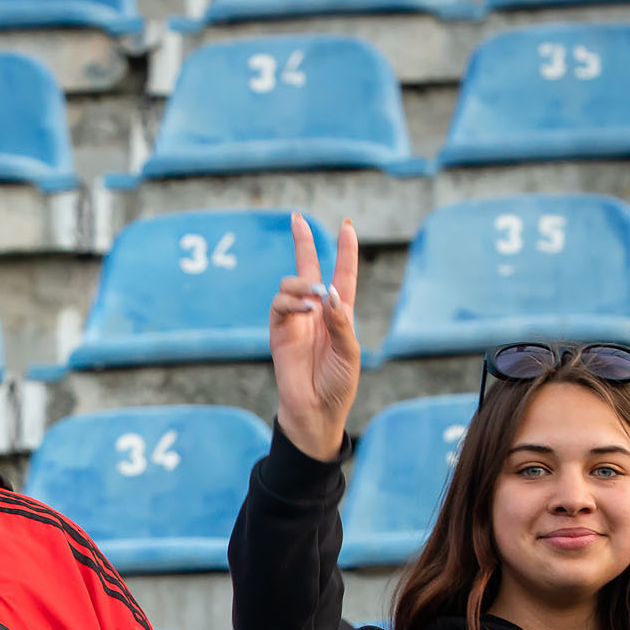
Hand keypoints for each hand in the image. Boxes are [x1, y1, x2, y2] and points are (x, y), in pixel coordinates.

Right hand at [267, 213, 360, 461]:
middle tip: (298, 218)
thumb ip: (341, 321)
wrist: (315, 410)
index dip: (345, 250)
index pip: (343, 274)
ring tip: (314, 298)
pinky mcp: (278, 331)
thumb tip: (330, 293)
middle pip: (309, 268)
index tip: (346, 225)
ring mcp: (295, 319)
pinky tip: (304, 310)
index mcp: (340, 313)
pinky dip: (291, 301)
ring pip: (291, 285)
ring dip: (302, 285)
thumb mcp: (350, 351)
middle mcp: (316, 311)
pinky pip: (279, 304)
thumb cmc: (338, 383)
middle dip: (303, 243)